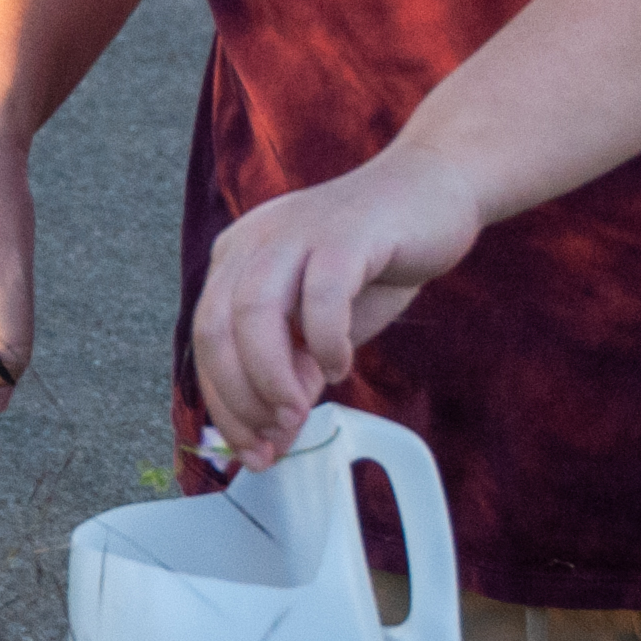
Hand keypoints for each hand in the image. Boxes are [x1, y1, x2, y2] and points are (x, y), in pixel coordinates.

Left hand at [189, 144, 483, 465]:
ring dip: (271, 375)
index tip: (251, 449)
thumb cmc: (374, 261)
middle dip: (239, 396)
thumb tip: (275, 435)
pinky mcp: (345, 232)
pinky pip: (321, 293)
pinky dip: (325, 341)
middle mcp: (255, 241)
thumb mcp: (323, 326)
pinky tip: (339, 365)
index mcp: (237, 259)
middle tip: (274, 435)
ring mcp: (297, 231)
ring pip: (254, 311)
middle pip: (217, 327)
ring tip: (298, 409)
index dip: (223, 403)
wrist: (433, 190)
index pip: (207, 339)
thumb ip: (295, 372)